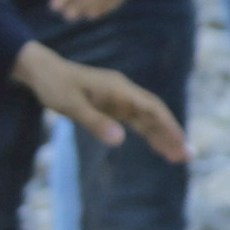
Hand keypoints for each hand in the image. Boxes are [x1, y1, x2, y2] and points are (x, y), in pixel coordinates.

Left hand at [13, 44, 190, 166]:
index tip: (180, 140)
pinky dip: (148, 135)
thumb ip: (96, 122)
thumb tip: (120, 141)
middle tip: (187, 156)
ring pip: (148, 120)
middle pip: (155, 115)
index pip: (151, 107)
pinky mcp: (112, 107)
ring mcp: (119, 100)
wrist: (42, 71)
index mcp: (118, 89)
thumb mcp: (71, 105)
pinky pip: (136, 122)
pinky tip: (158, 148)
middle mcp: (124, 93)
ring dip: (163, 138)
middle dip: (172, 135)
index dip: (167, 124)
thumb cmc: (54, 85)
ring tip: (178, 158)